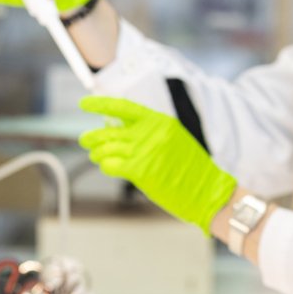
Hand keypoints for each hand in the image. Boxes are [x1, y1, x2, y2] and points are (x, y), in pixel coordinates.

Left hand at [79, 96, 236, 232]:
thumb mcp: (173, 139)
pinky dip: (106, 166)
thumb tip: (116, 128)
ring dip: (97, 154)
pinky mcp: (140, 171)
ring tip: (97, 157)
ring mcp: (144, 151)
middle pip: (108, 131)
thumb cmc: (191, 168)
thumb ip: (148, 132)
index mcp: (159, 121)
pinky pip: (110, 165)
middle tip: (85, 140)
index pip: (123, 107)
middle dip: (91, 136)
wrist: (207, 190)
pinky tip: (108, 167)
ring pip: (106, 149)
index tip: (85, 103)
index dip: (100, 104)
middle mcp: (150, 133)